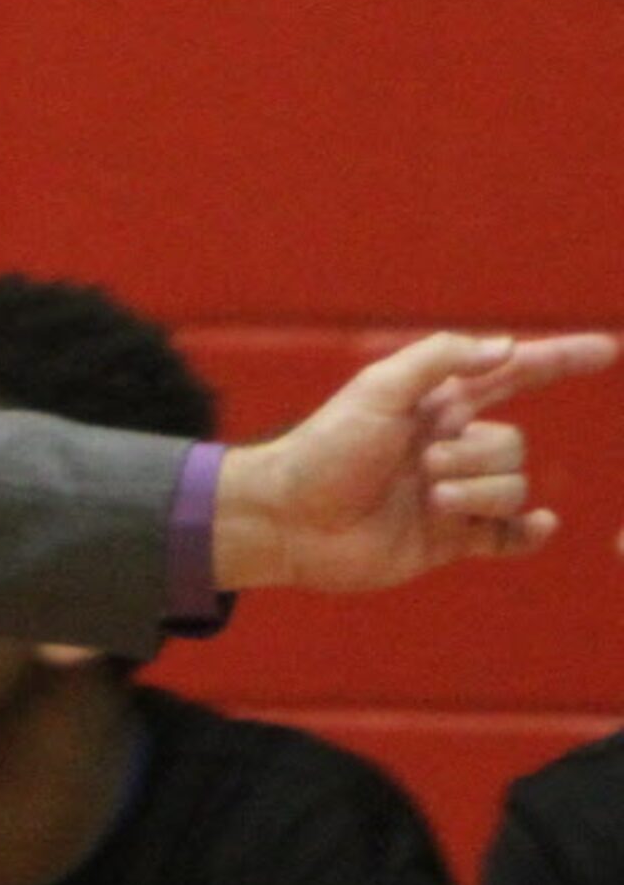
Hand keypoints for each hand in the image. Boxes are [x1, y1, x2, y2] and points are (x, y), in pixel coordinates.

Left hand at [214, 330, 616, 592]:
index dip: (558, 359)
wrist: (292, 519)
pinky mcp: (451, 538)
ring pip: (512, 488)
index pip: (511, 373)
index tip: (607, 349)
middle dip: (477, 455)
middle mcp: (450, 444)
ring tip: (425, 498)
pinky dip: (526, 531)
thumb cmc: (326, 448)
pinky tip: (536, 526)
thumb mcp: (377, 389)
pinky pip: (511, 534)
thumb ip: (441, 359)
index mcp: (435, 402)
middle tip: (420, 466)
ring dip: (475, 493)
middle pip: (513, 442)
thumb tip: (507, 346)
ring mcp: (454, 492)